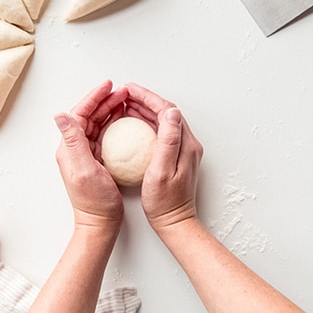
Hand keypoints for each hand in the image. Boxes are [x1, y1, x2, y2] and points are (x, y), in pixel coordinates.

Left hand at [54, 80, 126, 233]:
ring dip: (111, 109)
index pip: (80, 114)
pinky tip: (127, 120)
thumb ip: (74, 140)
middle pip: (90, 116)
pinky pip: (106, 135)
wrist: (101, 224)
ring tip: (126, 100)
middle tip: (123, 91)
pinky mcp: (98, 160)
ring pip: (98, 123)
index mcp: (69, 148)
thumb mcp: (84, 168)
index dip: (94, 97)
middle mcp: (75, 149)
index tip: (109, 85)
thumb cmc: (94, 201)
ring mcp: (87, 154)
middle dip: (105, 100)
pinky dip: (116, 124)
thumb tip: (60, 115)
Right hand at [124, 82, 203, 233]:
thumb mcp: (162, 171)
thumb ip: (168, 140)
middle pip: (166, 112)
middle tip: (124, 94)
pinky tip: (134, 127)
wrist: (175, 222)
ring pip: (164, 120)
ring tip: (126, 105)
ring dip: (146, 111)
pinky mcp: (178, 156)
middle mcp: (188, 143)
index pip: (166, 110)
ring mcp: (184, 149)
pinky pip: (162, 132)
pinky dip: (148, 124)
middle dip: (145, 99)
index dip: (147, 97)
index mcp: (185, 143)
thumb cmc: (165, 203)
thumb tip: (172, 112)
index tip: (129, 90)